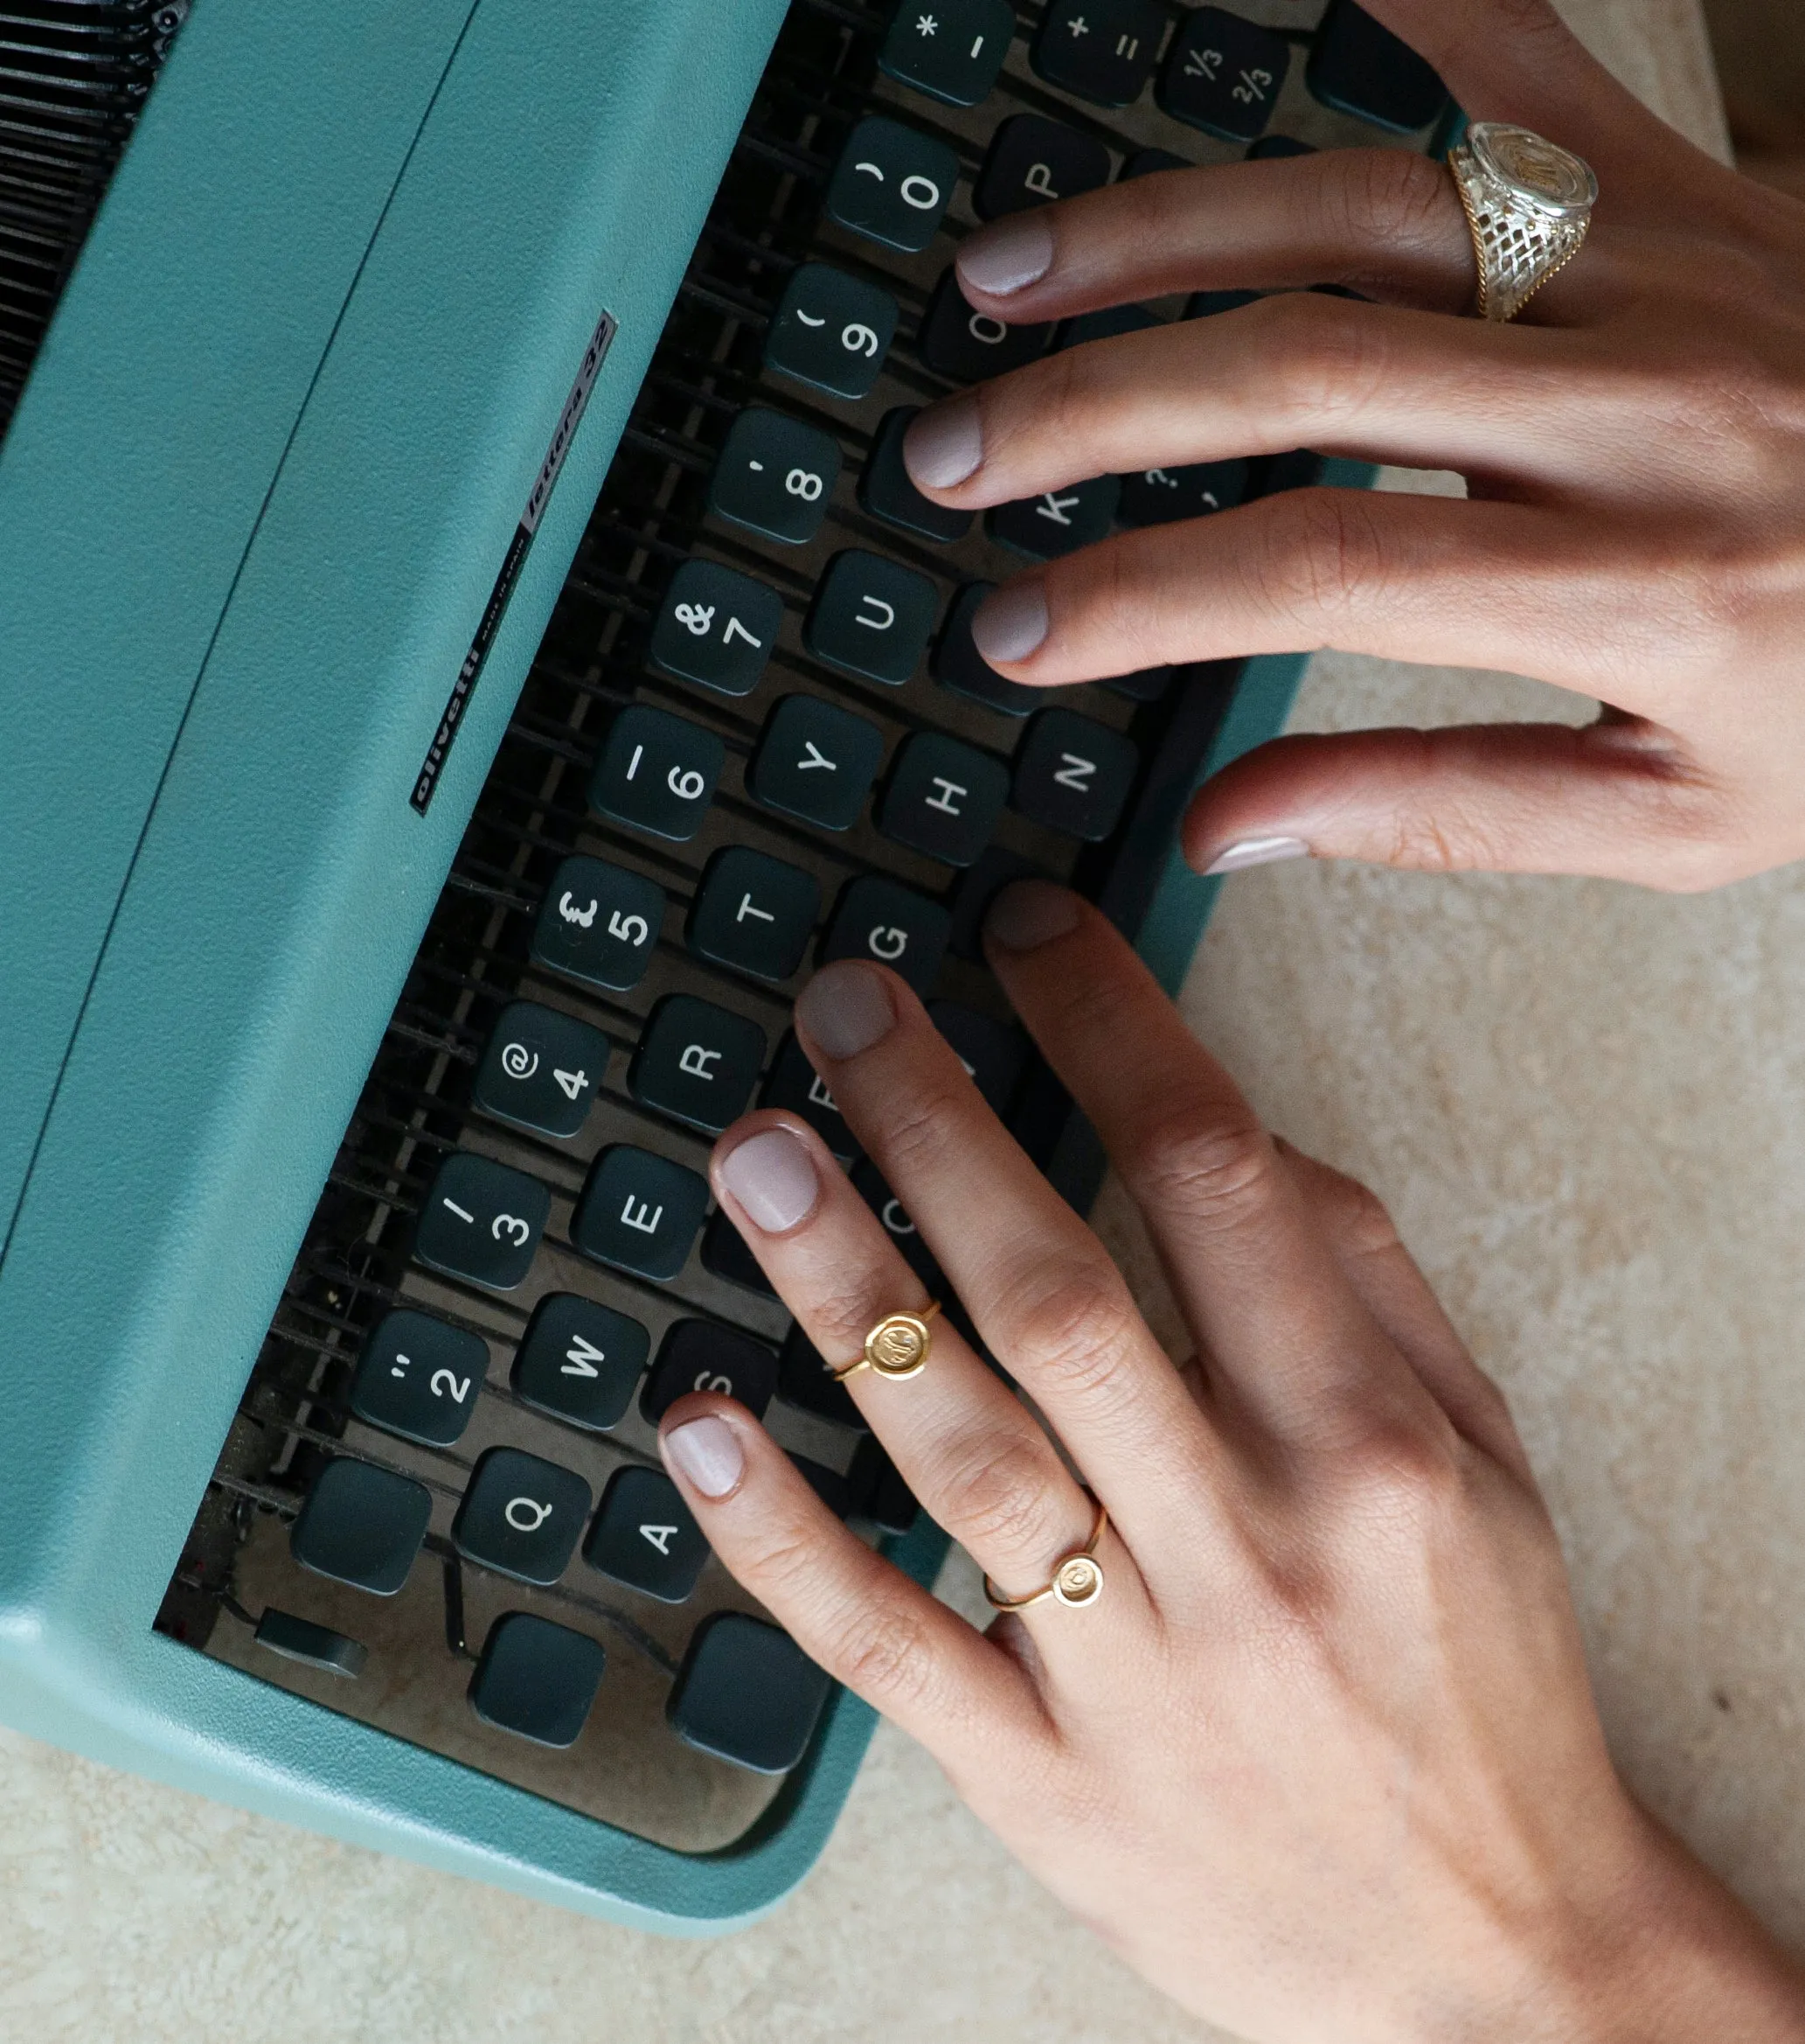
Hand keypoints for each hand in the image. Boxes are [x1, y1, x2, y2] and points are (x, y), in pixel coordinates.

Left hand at [656, 886, 1804, 2041]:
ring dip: (839, 1289)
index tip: (1023, 934)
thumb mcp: (1480, 1452)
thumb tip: (1223, 1125)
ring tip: (756, 1151)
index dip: (1105, 1025)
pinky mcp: (1041, 1782)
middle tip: (844, 1005)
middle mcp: (1242, 1543)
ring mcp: (1130, 1671)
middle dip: (935, 1124)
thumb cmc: (1481, 1677)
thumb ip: (1361, 1278)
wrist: (1491, 1955)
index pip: (1214, 1176)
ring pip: (957, 1445)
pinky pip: (886, 1641)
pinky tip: (695, 1421)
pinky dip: (780, 1529)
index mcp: (1364, 1439)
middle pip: (1057, 1292)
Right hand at [896, 0, 1804, 891]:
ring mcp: (1668, 258)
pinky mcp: (1690, 179)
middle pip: (1301, 362)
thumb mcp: (1677, 817)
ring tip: (1007, 274)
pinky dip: (1388, 7)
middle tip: (949, 454)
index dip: (1136, 595)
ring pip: (1362, 199)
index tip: (1012, 629)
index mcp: (1641, 579)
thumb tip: (1226, 823)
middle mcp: (1645, 398)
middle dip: (1090, 408)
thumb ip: (1442, 815)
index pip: (1322, 567)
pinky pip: (1517, 55)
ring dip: (1159, 231)